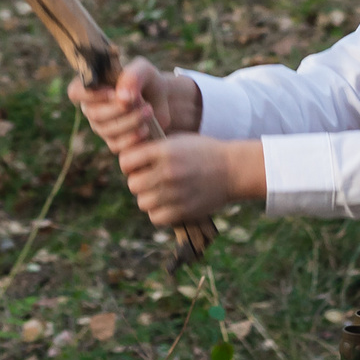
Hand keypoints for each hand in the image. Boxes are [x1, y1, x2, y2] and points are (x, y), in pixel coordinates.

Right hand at [65, 56, 200, 155]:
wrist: (163, 101)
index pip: (75, 92)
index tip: (113, 93)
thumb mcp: (144, 70)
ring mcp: (101, 126)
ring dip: (130, 122)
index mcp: (92, 85)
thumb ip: (132, 77)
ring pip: (106, 130)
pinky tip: (145, 129)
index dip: (90, 95)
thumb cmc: (148, 81)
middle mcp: (91, 107)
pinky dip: (132, 138)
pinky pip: (116, 145)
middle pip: (94, 113)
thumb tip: (121, 97)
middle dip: (120, 109)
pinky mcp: (113, 142)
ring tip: (149, 112)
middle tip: (143, 103)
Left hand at [116, 134, 265, 227]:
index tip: (136, 165)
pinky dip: (159, 213)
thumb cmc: (203, 152)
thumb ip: (153, 149)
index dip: (129, 164)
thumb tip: (127, 160)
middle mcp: (168, 172)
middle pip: (133, 184)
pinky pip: (156, 218)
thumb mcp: (178, 141)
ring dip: (149, 198)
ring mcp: (176, 193)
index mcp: (165, 150)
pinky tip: (167, 204)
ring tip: (160, 192)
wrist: (233, 169)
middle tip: (150, 180)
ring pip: (143, 203)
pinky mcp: (184, 210)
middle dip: (139, 182)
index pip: (126, 161)